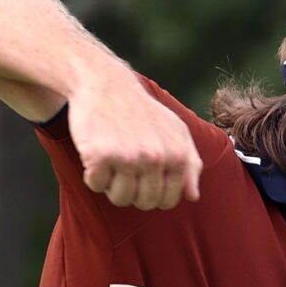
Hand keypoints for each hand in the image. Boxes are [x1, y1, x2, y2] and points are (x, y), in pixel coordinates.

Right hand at [70, 71, 202, 209]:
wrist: (106, 84)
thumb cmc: (142, 112)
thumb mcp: (176, 131)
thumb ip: (191, 164)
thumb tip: (193, 196)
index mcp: (178, 156)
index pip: (168, 200)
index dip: (153, 194)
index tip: (143, 177)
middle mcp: (156, 158)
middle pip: (144, 203)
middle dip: (133, 191)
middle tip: (124, 167)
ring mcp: (128, 158)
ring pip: (120, 198)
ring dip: (111, 185)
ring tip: (112, 161)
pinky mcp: (100, 155)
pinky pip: (96, 185)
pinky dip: (92, 175)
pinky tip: (96, 153)